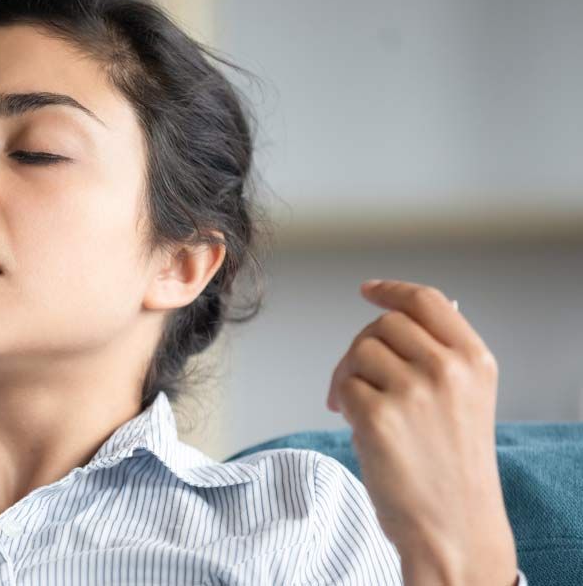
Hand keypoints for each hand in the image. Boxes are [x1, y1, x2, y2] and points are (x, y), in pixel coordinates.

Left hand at [326, 279, 517, 584]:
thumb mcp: (466, 400)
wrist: (453, 527)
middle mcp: (447, 369)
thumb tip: (386, 322)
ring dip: (349, 376)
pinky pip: (343, 388)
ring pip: (358, 353)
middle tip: (358, 379)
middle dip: (361, 347)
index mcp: (475, 360)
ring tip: (360, 408)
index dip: (392, 291)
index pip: (427, 301)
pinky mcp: (377, 416)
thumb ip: (436, 357)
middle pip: (383, 325)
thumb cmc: (452, 469)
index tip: (369, 290)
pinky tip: (359, 428)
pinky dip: (342, 404)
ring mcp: (413, 391)